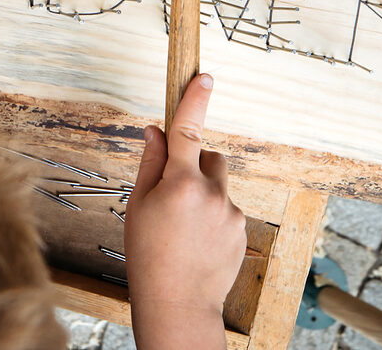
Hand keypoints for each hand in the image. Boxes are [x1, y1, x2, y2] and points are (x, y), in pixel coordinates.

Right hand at [123, 74, 245, 345]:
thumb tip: (156, 131)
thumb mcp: (138, 205)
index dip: (195, 100)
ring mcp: (231, 212)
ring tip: (184, 226)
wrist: (178, 303)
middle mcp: (211, 193)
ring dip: (204, 193)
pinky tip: (197, 241)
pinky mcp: (243, 229)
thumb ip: (150, 164)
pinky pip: (228, 208)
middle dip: (193, 165)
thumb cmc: (148, 255)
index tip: (204, 78)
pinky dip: (214, 216)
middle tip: (172, 195)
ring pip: (219, 185)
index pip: (187, 130)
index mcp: (179, 183)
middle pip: (208, 157)